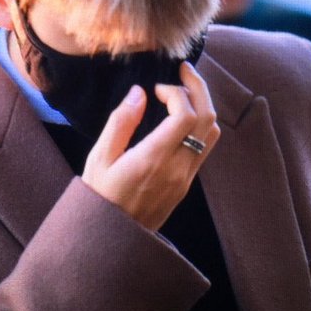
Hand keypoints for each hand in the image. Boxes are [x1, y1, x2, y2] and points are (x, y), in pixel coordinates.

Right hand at [81, 62, 219, 230]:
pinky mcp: (186, 185)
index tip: (156, 89)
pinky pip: (204, 148)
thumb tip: (139, 93)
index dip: (176, 92)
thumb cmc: (99, 197)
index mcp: (154, 159)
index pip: (186, 115)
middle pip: (207, 118)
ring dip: (202, 106)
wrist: (112, 240)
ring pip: (211, 133)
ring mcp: (185, 178)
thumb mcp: (100, 158)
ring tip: (182, 92)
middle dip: (199, 88)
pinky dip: (200, 125)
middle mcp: (177, 168)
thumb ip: (121, 122)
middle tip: (184, 70)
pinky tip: (181, 118)